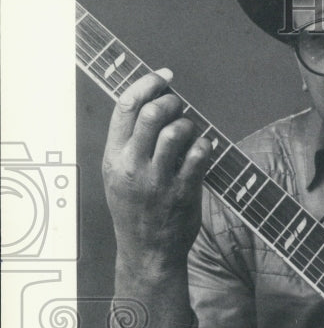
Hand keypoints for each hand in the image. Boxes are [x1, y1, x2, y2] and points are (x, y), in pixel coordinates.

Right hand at [102, 69, 212, 271]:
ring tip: (191, 133)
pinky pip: (199, 155)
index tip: (164, 76)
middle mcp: (133, 165)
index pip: (126, 106)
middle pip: (153, 113)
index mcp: (113, 157)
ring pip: (177, 131)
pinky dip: (206, 145)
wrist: (147, 251)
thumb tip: (151, 102)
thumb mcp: (117, 174)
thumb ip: (129, 142)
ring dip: (190, 124)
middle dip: (171, 101)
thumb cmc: (135, 208)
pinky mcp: (183, 191)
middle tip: (179, 107)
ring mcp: (159, 179)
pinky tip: (204, 149)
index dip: (147, 82)